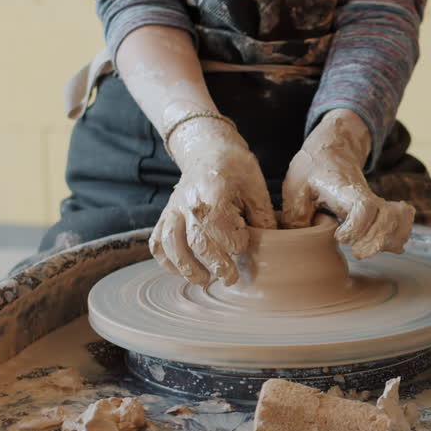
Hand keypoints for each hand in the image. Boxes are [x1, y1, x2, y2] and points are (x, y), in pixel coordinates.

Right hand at [150, 118, 274, 286]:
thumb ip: (262, 214)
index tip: (244, 245)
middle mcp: (188, 200)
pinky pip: (157, 242)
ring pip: (171, 243)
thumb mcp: (255, 184)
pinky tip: (182, 271)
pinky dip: (166, 260)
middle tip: (230, 278)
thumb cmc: (235, 168)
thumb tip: (272, 245)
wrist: (207, 151)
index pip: (218, 223)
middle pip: (196, 239)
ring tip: (204, 280)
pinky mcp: (166, 216)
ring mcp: (173, 208)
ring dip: (186, 267)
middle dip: (214, 263)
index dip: (232, 241)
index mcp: (213, 189)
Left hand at [281, 110, 413, 258]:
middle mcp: (367, 194)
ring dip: (388, 240)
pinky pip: (404, 222)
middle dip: (375, 241)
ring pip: (400, 220)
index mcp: (345, 189)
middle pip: (388, 218)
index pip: (363, 207)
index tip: (339, 237)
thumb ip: (295, 215)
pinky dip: (399, 236)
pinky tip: (382, 244)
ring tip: (368, 249)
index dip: (356, 227)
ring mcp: (379, 201)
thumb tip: (301, 240)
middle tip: (355, 251)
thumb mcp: (294, 187)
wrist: (332, 150)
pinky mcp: (384, 209)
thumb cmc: (312, 169)